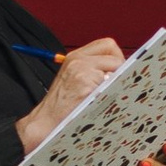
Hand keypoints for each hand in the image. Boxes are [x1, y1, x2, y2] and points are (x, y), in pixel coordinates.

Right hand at [17, 36, 123, 152]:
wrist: (45, 121)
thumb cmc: (61, 105)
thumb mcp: (74, 78)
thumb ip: (93, 69)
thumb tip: (120, 68)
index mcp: (76, 57)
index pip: (106, 44)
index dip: (115, 56)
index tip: (116, 70)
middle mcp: (78, 59)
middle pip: (112, 49)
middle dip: (119, 64)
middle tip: (115, 80)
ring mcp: (81, 70)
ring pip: (115, 66)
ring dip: (115, 80)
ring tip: (104, 93)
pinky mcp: (86, 83)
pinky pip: (111, 82)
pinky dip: (110, 92)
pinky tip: (101, 100)